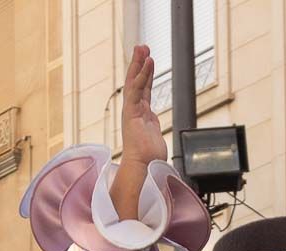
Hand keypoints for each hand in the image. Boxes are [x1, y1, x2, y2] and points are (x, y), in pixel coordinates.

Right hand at [121, 45, 166, 165]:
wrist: (144, 167)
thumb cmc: (149, 157)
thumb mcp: (154, 135)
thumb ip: (153, 126)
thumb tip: (153, 125)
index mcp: (140, 113)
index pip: (142, 89)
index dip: (145, 74)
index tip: (148, 60)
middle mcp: (134, 109)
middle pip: (135, 81)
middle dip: (139, 63)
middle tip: (142, 46)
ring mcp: (132, 111)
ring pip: (134, 82)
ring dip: (139, 64)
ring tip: (143, 48)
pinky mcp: (131, 113)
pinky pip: (136, 90)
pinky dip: (141, 75)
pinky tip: (147, 64)